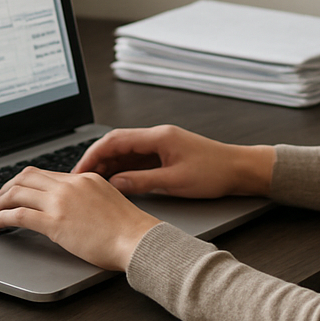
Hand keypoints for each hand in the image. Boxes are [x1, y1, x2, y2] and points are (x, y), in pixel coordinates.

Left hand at [0, 167, 159, 270]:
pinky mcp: (55, 222)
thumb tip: (72, 209)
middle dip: (7, 187)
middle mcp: (70, 185)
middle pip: (27, 176)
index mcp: (84, 178)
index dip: (25, 182)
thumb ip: (88, 200)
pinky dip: (1, 218)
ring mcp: (61, 202)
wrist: (137, 239)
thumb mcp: (108, 202)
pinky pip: (18, 215)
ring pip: (18, 192)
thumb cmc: (129, 230)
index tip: (16, 192)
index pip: (46, 174)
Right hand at [71, 125, 274, 198]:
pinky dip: (123, 169)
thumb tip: (115, 184)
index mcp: (158, 137)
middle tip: (79, 178)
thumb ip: (141, 181)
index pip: (115, 140)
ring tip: (92, 182)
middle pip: (117, 143)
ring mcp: (161, 145)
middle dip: (96, 159)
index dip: (93, 154)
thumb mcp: (174, 181)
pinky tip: (115, 182)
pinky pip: (137, 159)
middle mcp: (157, 136)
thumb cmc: (214, 172)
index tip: (79, 169)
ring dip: (108, 165)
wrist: (239, 169)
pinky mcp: (166, 154)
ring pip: (126, 151)